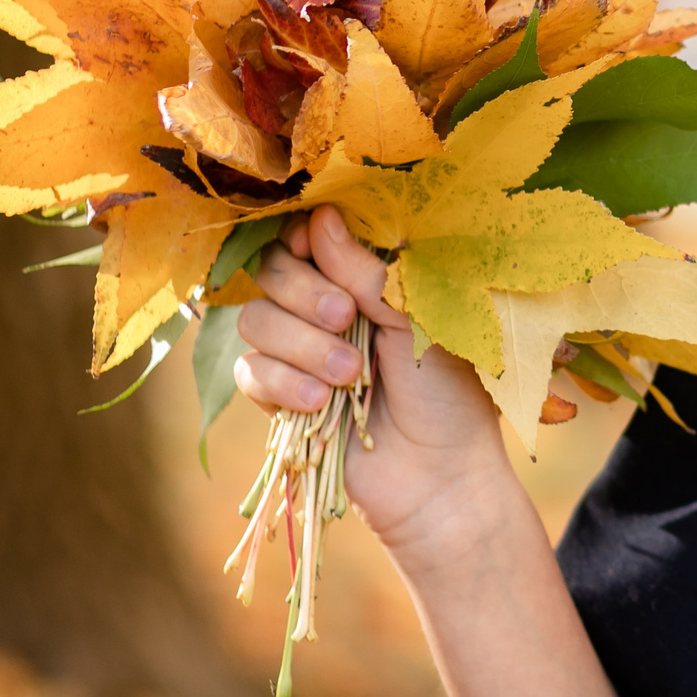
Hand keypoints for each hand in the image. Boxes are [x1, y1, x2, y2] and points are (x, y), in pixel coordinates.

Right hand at [235, 204, 519, 559]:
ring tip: (350, 375)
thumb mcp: (416, 319)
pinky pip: (250, 372)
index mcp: (366, 279)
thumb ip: (366, 273)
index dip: (303, 238)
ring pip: (255, 320)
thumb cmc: (447, 392)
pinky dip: (283, 383)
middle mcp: (326, 308)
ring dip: (301, 345)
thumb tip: (319, 218)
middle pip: (272, 270)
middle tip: (347, 319)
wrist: (439, 479)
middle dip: (304, 292)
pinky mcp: (280, 399)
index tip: (315, 245)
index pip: (308, 236)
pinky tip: (322, 403)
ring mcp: (299, 353)